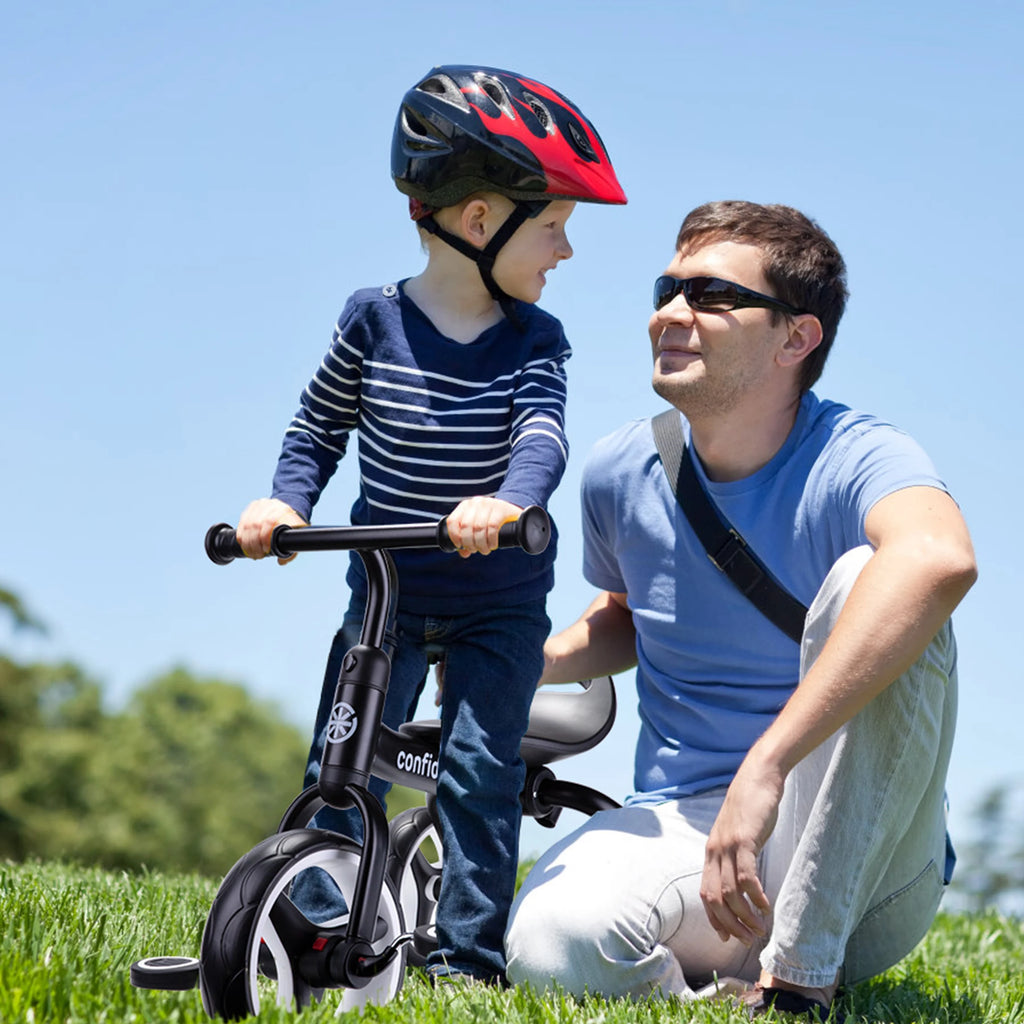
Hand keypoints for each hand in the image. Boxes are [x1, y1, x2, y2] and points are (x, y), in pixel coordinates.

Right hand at [235, 498, 307, 563]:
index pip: (269, 522)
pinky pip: (242, 523)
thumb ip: (290, 550)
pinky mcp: (252, 507)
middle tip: (257, 555)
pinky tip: (244, 545)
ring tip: (251, 553)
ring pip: (247, 524)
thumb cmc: (290, 527)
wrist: (285, 513)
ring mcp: (260, 505)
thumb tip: (281, 562)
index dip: (265, 538)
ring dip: (247, 542)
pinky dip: (241, 536)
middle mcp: (270, 505)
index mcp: (283, 510)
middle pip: (256, 524)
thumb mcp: (294, 536)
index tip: (266, 550)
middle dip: (254, 543)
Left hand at [445, 497, 521, 557]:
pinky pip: (492, 527)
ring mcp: (489, 504)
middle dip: (469, 543)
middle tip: (475, 550)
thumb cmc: (494, 522)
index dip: (454, 536)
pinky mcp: (501, 509)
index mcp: (466, 505)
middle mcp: (476, 502)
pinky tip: (492, 545)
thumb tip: (463, 553)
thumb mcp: (478, 527)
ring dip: (481, 544)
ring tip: (484, 550)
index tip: (460, 546)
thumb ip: (468, 539)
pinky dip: (491, 540)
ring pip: (479, 528)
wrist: (514, 514)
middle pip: (466, 526)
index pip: (453, 521)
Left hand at [700, 758, 783, 944]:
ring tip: (761, 929)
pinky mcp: (744, 839)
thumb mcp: (738, 833)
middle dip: (731, 925)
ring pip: (730, 893)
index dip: (715, 918)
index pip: (705, 893)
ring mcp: (727, 845)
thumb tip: (744, 880)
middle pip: (715, 899)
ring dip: (745, 916)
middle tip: (748, 940)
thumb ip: (736, 854)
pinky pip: (746, 876)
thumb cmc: (752, 806)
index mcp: (711, 851)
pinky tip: (766, 907)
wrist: (758, 776)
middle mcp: (714, 851)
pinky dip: (755, 896)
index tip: (728, 936)